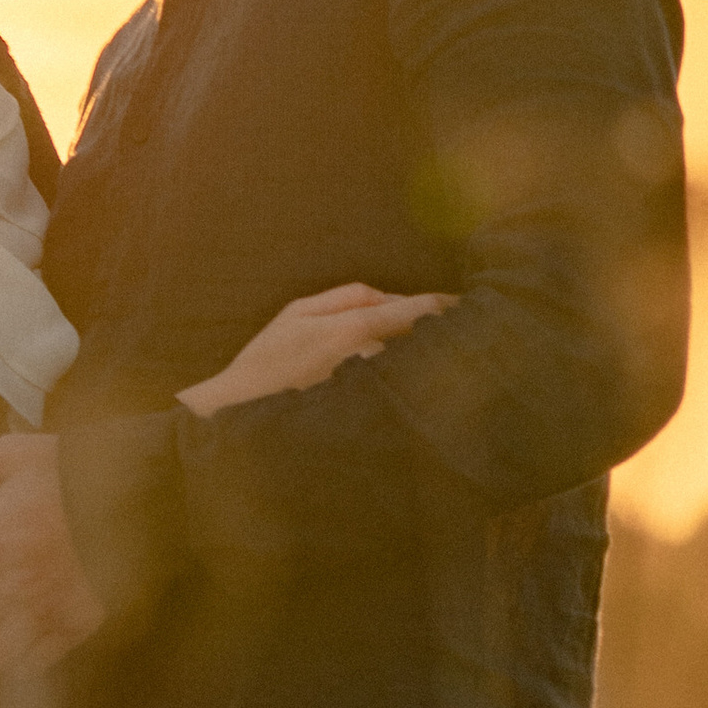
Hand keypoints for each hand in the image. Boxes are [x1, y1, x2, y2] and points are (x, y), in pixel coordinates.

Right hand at [178, 282, 455, 418]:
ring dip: (417, 355)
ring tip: (423, 352)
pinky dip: (401, 376)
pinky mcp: (366, 410)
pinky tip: (397, 378)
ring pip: (408, 363)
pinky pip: (394, 385)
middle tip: (447, 325)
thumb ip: (348, 296)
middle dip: (433, 331)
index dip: (442, 304)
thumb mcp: (298, 310)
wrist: (244, 411)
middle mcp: (367, 360)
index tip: (463, 303)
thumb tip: (390, 298)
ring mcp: (368, 389)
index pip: (413, 311)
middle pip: (417, 338)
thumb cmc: (268, 357)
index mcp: (351, 330)